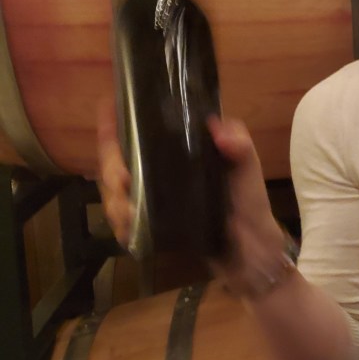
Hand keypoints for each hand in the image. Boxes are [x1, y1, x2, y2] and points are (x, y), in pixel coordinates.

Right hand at [95, 99, 287, 295]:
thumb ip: (240, 146)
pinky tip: (127, 228)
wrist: (252, 250)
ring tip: (127, 210)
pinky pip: (125, 225)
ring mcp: (154, 203)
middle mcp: (160, 175)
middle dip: (111, 170)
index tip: (105, 109)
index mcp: (178, 154)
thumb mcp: (248, 169)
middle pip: (116, 166)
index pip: (140, 135)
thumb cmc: (250, 203)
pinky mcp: (152, 229)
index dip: (118, 124)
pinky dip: (122, 226)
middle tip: (122, 179)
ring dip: (114, 201)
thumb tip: (217, 129)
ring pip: (115, 195)